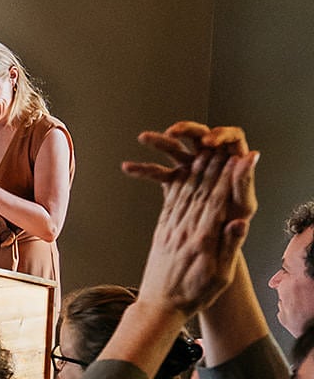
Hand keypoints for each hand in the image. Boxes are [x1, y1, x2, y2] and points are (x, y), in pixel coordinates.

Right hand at [122, 122, 256, 232]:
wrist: (214, 246)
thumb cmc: (234, 225)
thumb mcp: (244, 205)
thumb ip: (244, 183)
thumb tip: (251, 156)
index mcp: (235, 162)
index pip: (232, 138)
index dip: (221, 136)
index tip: (209, 141)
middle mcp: (214, 162)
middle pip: (201, 136)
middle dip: (186, 131)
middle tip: (174, 132)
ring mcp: (193, 170)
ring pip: (177, 150)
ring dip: (160, 143)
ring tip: (144, 138)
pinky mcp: (177, 182)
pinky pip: (161, 173)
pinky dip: (145, 171)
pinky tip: (127, 168)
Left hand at [127, 126, 257, 317]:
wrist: (158, 306)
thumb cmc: (193, 295)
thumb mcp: (219, 276)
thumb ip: (228, 246)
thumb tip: (238, 221)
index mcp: (202, 240)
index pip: (219, 202)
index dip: (231, 178)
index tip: (242, 159)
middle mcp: (185, 231)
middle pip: (203, 192)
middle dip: (216, 167)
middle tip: (226, 146)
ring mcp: (171, 230)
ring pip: (186, 194)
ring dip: (197, 171)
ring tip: (207, 152)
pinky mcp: (162, 232)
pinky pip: (172, 203)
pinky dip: (180, 184)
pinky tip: (185, 172)